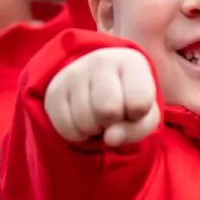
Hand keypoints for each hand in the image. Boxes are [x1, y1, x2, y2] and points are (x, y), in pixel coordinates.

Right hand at [44, 48, 160, 147]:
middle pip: (107, 110)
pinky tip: (83, 120)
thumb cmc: (129, 100)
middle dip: (113, 121)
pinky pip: (66, 128)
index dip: (137, 115)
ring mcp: (74, 73)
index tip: (135, 106)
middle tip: (113, 113)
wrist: (99, 85)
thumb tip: (110, 138)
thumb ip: (137, 128)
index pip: (139, 103)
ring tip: (98, 116)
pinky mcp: (54, 90)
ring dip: (95, 129)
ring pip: (85, 121)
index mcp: (130, 62)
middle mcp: (100, 60)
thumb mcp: (145, 115)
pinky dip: (78, 134)